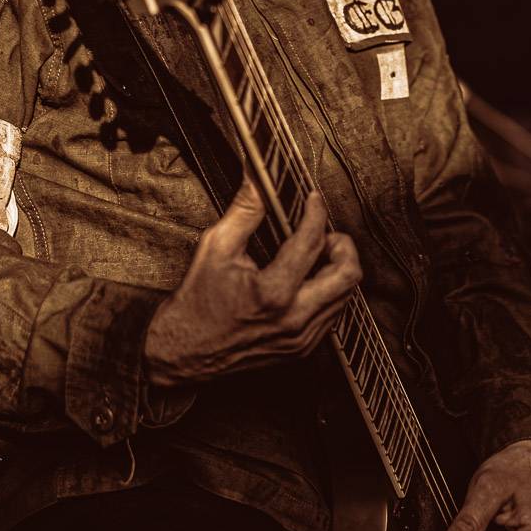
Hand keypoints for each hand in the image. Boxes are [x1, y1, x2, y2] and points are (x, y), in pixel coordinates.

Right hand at [143, 179, 360, 385]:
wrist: (182, 354)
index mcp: (272, 292)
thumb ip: (244, 209)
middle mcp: (293, 319)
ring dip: (337, 269)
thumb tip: (256, 175)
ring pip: (346, 295)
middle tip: (325, 233)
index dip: (316, 212)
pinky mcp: (301, 350)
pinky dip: (328, 292)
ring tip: (315, 255)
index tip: (313, 200)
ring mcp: (300, 338)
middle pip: (348, 274)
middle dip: (342, 245)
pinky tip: (307, 281)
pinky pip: (333, 315)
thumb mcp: (216, 247)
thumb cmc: (195, 302)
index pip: (311, 242)